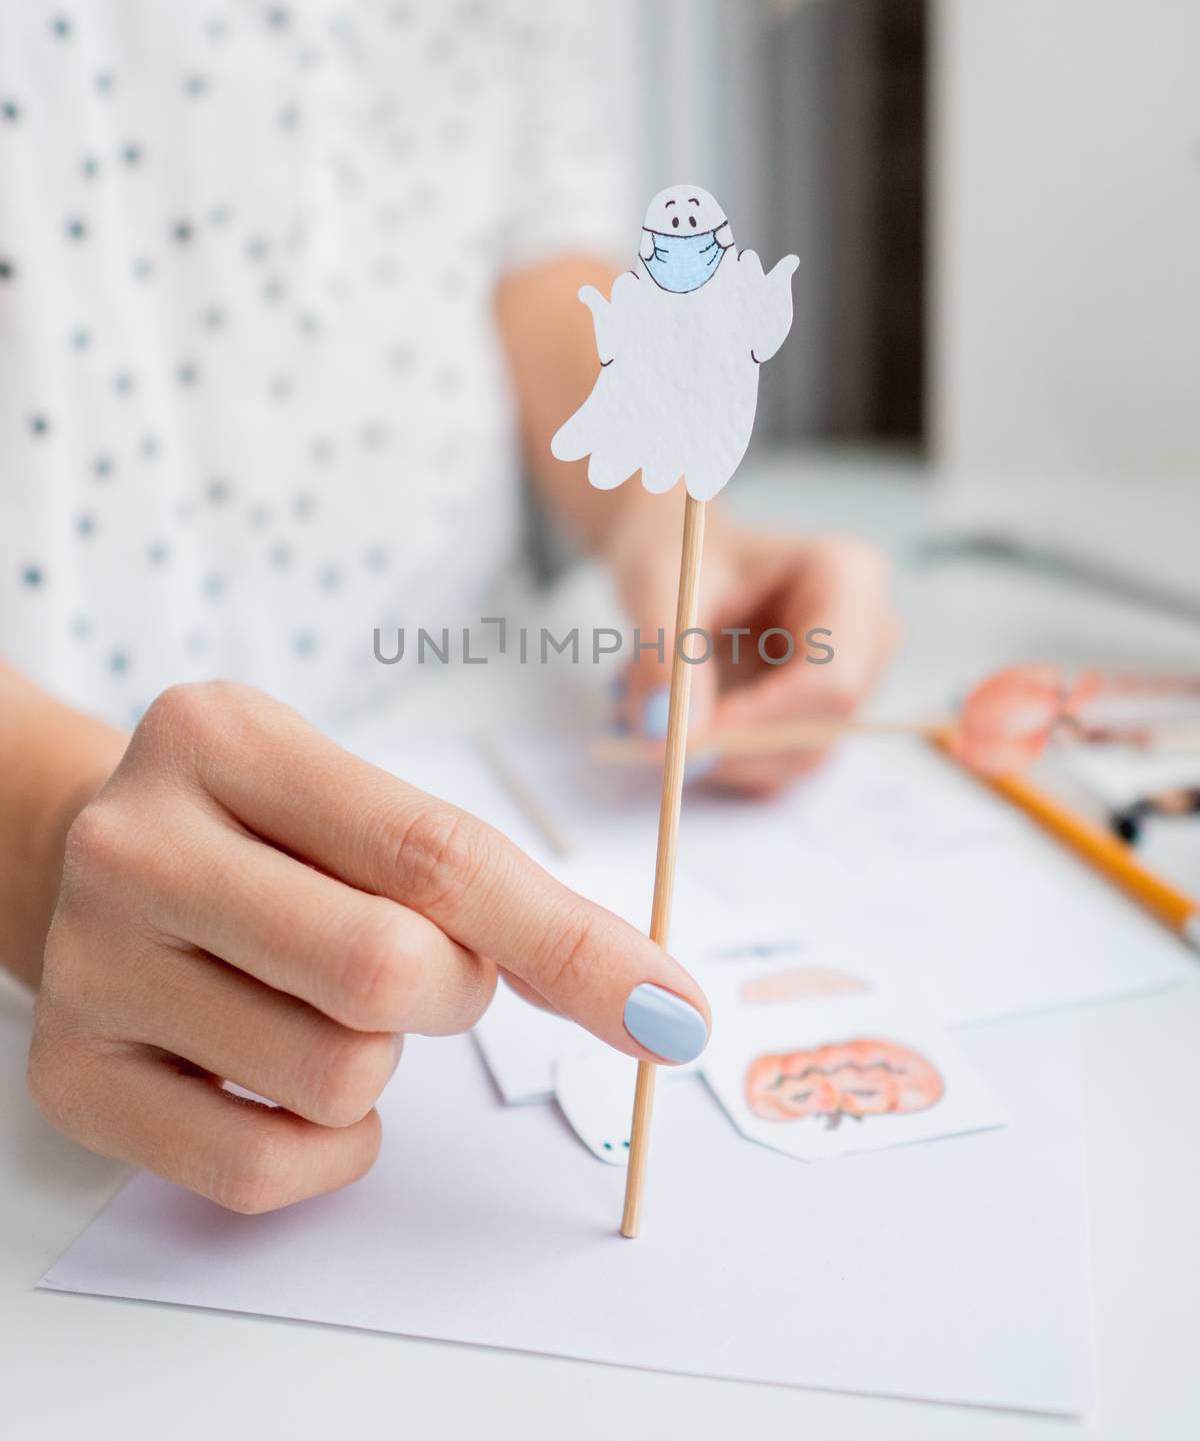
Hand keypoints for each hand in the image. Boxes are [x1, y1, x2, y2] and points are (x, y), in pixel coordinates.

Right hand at [28, 683, 708, 1211]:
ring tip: (327, 1003)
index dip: (571, 942)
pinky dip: (325, 1147)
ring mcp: (91, 965)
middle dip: (455, 992)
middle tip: (428, 972)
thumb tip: (652, 997)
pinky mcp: (71, 1075)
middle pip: (386, 971)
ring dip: (381, 1063)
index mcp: (227, 739)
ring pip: (334, 1075)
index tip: (670, 1009)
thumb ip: (479, 878)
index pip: (438, 854)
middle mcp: (139, 844)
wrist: (79, 858)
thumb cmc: (261, 834)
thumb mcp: (346, 801)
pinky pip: (255, 1168)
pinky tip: (296, 1082)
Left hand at [608, 511, 899, 796]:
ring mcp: (856, 678)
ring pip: (797, 757)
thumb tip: (668, 735)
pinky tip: (682, 712)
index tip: (685, 738)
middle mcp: (868, 633)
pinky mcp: (824, 714)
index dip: (759, 721)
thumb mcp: (658, 589)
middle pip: (820, 726)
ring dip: (718, 752)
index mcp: (848, 577)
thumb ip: (666, 660)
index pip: (831, 680)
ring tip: (652, 701)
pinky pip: (779, 764)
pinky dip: (721, 755)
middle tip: (650, 733)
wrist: (678, 555)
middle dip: (732, 745)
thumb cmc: (678, 552)